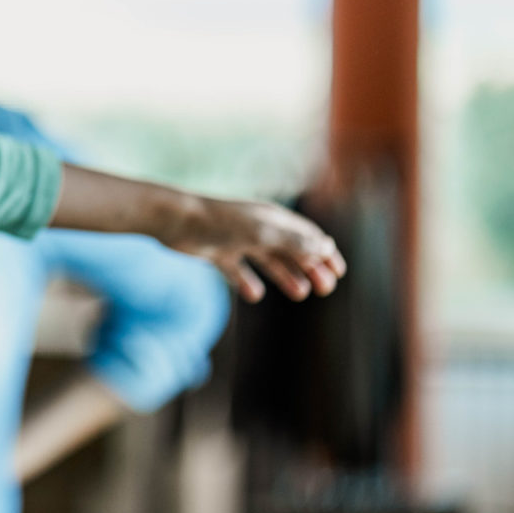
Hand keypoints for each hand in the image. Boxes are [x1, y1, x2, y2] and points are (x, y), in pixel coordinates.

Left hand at [161, 195, 346, 302]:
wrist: (174, 220)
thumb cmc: (221, 222)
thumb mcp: (264, 233)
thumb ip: (295, 241)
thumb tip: (327, 246)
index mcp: (272, 218)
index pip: (306, 234)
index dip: (325, 252)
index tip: (339, 273)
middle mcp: (257, 227)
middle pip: (290, 249)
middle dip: (310, 267)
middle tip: (324, 289)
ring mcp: (236, 239)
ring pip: (267, 260)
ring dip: (285, 276)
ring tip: (299, 293)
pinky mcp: (216, 251)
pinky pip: (236, 269)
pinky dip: (247, 281)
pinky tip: (253, 294)